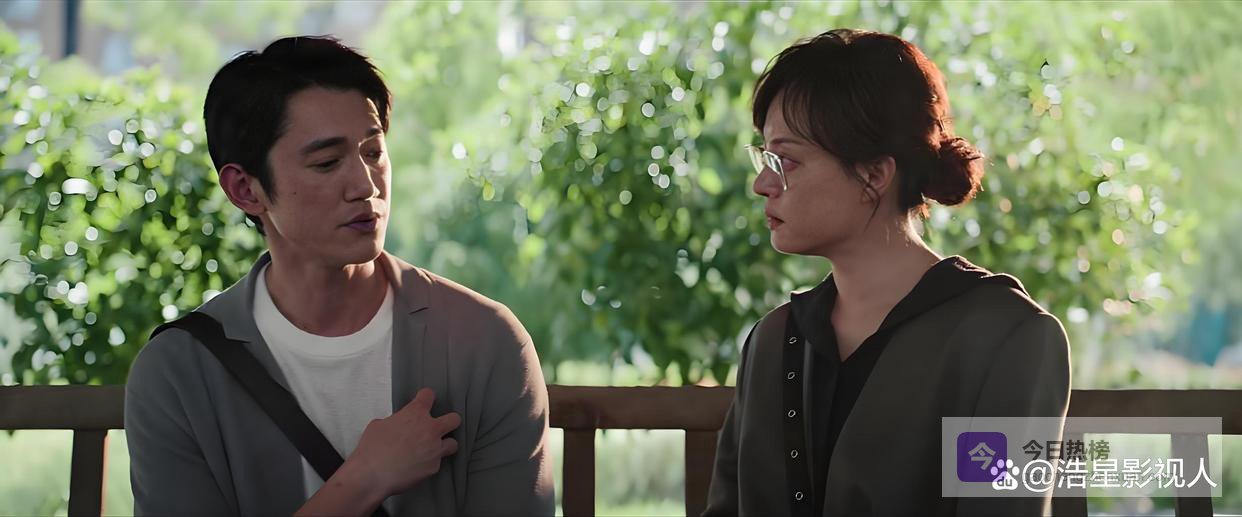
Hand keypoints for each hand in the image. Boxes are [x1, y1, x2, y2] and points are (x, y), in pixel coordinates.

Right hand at [344, 388, 460, 496]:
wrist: (372, 475)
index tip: (425, 399)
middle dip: (449, 421)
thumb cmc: (372, 450)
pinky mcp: (434, 467)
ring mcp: (435, 449)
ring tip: (434, 448)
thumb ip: (394, 421)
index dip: (426, 396)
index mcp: (415, 414)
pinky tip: (419, 466)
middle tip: (439, 426)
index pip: (428, 395)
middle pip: (454, 419)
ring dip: (445, 444)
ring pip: (453, 443)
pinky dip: (430, 463)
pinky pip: (438, 462)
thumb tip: (396, 426)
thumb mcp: (379, 425)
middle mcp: (430, 429)